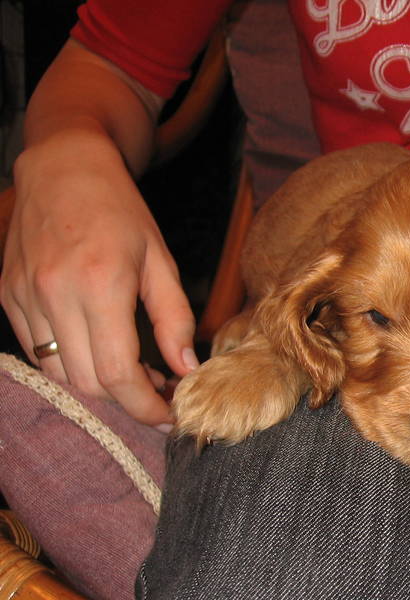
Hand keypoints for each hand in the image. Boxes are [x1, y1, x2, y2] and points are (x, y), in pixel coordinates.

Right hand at [0, 132, 197, 426]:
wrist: (62, 167)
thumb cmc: (120, 211)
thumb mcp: (161, 261)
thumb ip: (174, 319)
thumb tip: (186, 368)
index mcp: (100, 284)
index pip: (119, 374)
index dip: (146, 407)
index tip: (169, 415)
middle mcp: (55, 294)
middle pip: (89, 383)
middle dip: (128, 400)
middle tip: (160, 392)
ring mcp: (24, 297)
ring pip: (61, 374)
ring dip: (99, 386)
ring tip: (134, 373)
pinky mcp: (7, 296)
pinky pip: (39, 352)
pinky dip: (71, 364)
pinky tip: (100, 351)